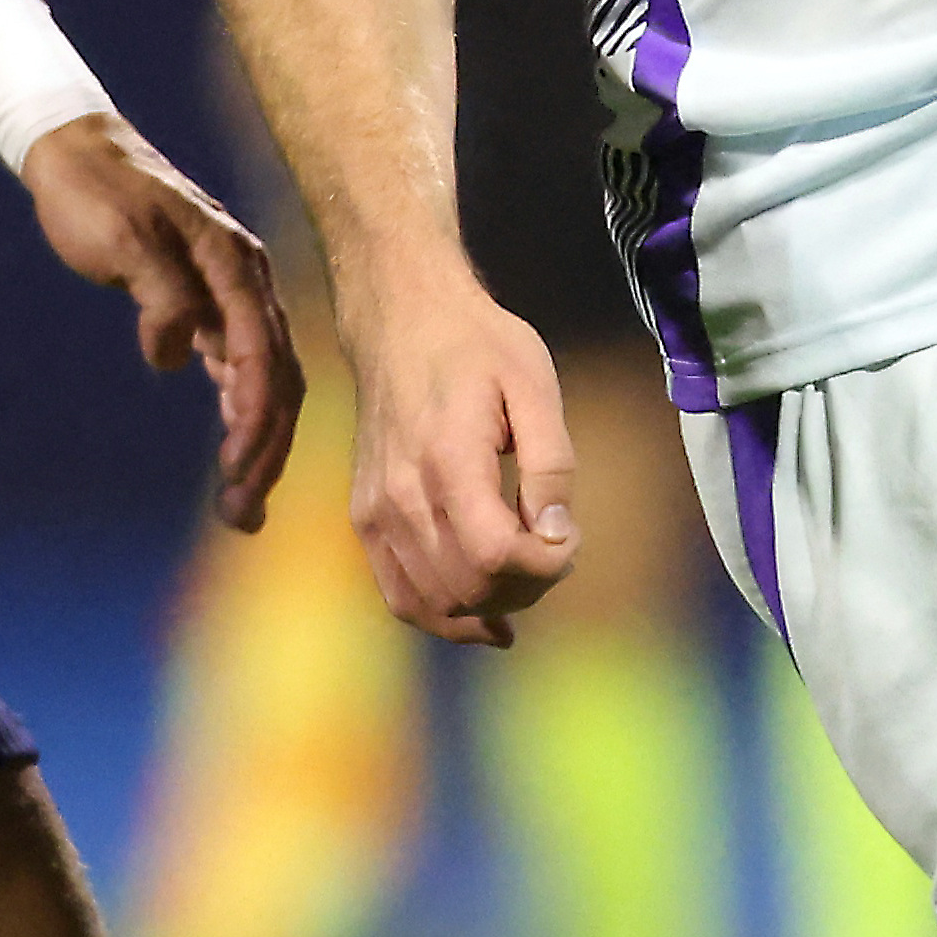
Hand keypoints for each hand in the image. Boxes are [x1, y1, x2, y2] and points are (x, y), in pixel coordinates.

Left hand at [21, 115, 298, 529]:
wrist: (79, 153)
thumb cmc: (96, 193)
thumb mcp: (123, 240)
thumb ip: (159, 297)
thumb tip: (174, 357)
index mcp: (234, 265)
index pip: (262, 354)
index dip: (256, 417)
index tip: (235, 470)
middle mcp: (246, 283)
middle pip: (278, 379)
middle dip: (266, 450)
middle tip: (241, 513)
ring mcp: (231, 295)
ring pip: (264, 381)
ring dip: (258, 443)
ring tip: (241, 505)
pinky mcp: (208, 306)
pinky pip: (241, 369)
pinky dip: (241, 414)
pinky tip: (234, 453)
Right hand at [340, 267, 579, 647]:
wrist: (400, 319)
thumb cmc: (477, 345)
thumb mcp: (534, 384)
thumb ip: (551, 464)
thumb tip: (558, 535)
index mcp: (448, 458)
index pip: (496, 555)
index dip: (545, 566)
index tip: (570, 539)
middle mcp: (402, 495)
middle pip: (469, 588)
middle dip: (527, 588)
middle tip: (554, 553)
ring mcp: (376, 512)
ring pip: (436, 603)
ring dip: (491, 608)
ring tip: (524, 578)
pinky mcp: (366, 519)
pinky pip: (402, 596)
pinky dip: (446, 617)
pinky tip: (484, 615)